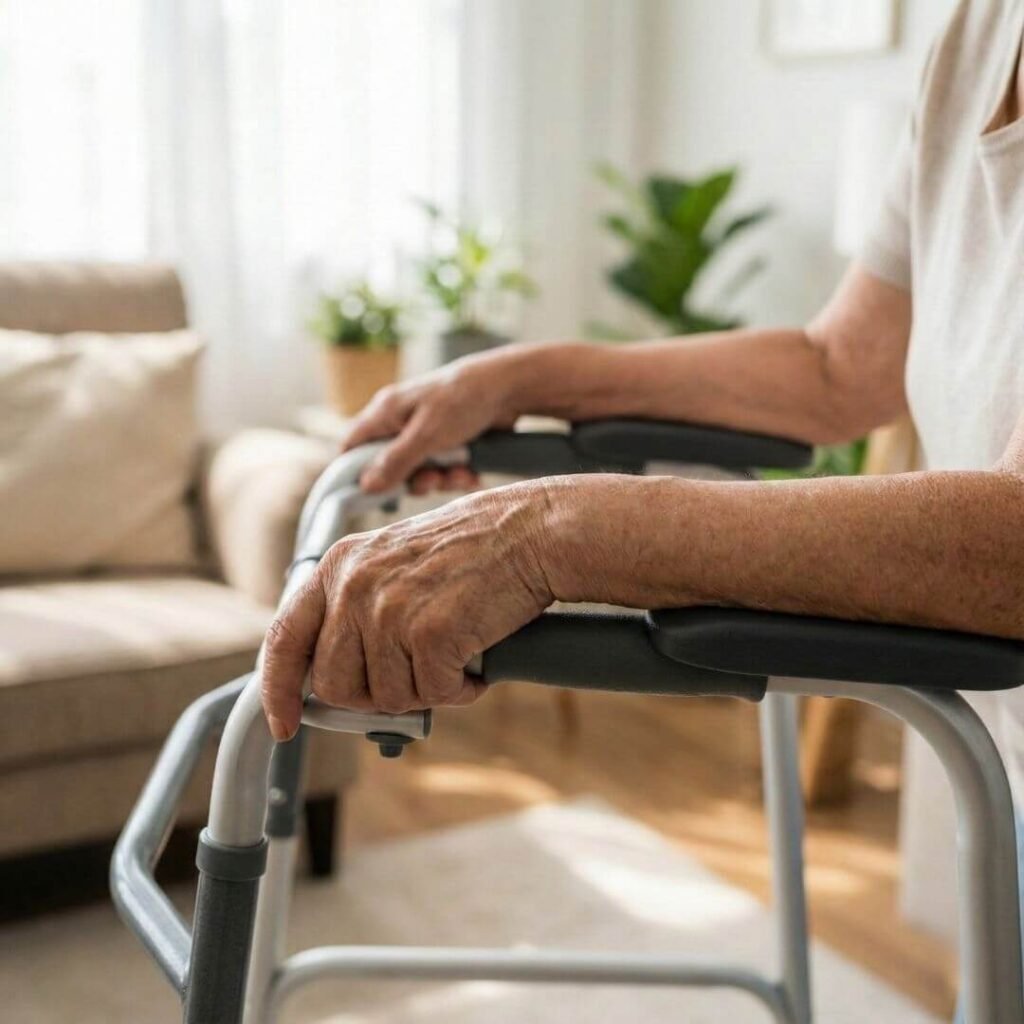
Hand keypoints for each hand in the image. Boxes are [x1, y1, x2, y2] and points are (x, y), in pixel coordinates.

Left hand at [260, 481, 557, 739]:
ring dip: (425, 690)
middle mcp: (354, 586)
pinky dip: (459, 689)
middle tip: (415, 680)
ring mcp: (389, 609)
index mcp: (339, 565)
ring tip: (454, 655)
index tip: (284, 724)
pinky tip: (475, 660)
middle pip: (334, 684)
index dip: (279, 689)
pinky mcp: (429, 632)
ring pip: (387, 697)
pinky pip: (432, 695)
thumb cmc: (472, 551)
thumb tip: (337, 685)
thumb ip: (358, 611)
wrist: (529, 531)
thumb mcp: (394, 563)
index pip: (285, 637)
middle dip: (374, 696)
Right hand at [341, 349, 529, 493]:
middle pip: (389, 466)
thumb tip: (365, 487)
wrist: (510, 387)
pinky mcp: (449, 440)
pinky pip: (443, 468)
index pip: (352, 446)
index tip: (364, 497)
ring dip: (440, 480)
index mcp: (386, 412)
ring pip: (419, 471)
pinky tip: (472, 474)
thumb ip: (395, 462)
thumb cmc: (463, 400)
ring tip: (460, 475)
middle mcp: (401, 421)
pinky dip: (456, 475)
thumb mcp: (427, 435)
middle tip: (431, 481)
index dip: (353, 472)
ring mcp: (426, 431)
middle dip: (413, 480)